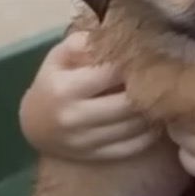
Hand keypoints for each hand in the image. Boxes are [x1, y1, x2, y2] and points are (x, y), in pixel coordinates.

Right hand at [19, 31, 159, 161]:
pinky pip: (133, 146)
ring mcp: (86, 141)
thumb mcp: (59, 56)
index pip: (111, 73)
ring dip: (152, 109)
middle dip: (148, 88)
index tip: (148, 54)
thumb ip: (83, 43)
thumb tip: (112, 37)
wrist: (33, 125)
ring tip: (161, 94)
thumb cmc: (53, 82)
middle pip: (128, 103)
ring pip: (134, 126)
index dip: (133, 62)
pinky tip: (154, 117)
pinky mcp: (96, 157)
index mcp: (65, 89)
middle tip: (160, 76)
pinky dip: (150, 132)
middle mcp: (74, 118)